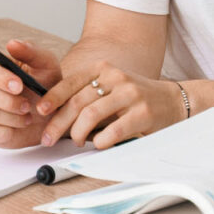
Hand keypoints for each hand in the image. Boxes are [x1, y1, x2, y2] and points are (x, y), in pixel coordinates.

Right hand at [0, 39, 62, 147]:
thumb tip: (12, 43)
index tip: (19, 86)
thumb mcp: (47, 67)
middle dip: (9, 101)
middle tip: (27, 106)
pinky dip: (4, 132)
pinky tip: (15, 129)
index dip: (0, 76)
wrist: (51, 118)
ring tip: (26, 117)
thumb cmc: (46, 88)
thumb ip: (32, 52)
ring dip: (12, 117)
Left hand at [36, 62, 182, 148]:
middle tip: (48, 139)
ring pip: (91, 115)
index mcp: (104, 69)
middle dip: (58, 123)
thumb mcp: (110, 87)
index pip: (70, 82)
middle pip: (77, 102)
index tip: (40, 112)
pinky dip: (100, 141)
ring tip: (77, 142)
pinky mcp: (143, 113)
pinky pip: (112, 131)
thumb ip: (87, 94)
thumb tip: (53, 113)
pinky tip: (98, 144)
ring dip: (77, 134)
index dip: (52, 98)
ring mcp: (130, 94)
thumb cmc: (135, 98)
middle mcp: (116, 77)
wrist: (173, 101)